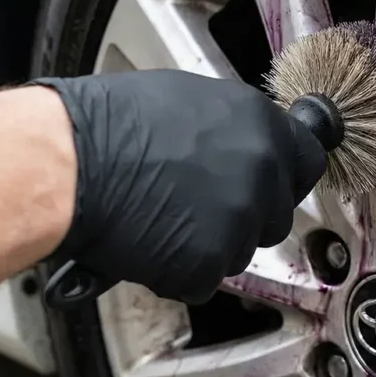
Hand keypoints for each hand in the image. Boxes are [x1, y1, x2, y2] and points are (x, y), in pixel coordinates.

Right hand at [33, 70, 325, 303]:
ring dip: (210, 244)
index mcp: (259, 126)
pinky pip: (204, 278)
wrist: (67, 164)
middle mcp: (260, 173)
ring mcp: (237, 221)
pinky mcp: (208, 262)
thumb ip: (230, 126)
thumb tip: (240, 139)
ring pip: (240, 249)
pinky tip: (151, 243)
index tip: (273, 183)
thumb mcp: (186, 98)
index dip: (285, 176)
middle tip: (199, 205)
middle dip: (244, 215)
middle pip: (275, 214)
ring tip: (164, 219)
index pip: (308, 160)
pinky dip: (179, 271)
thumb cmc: (106, 125)